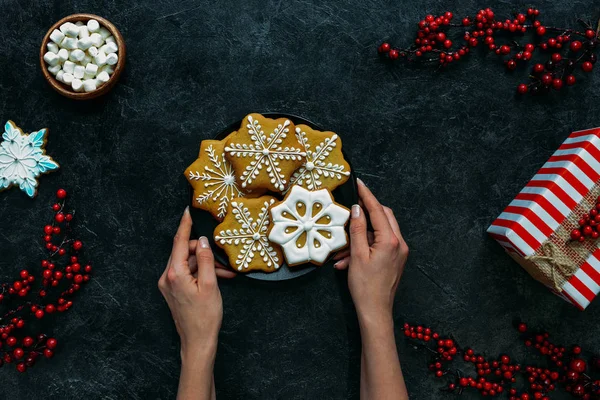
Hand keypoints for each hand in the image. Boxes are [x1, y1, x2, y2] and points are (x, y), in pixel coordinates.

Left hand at [158, 207, 235, 355]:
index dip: (185, 225)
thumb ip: (205, 259)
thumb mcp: (210, 284)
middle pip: (184, 252)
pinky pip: (187, 273)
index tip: (187, 211)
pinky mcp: (173, 290)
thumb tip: (202, 241)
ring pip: (188, 263)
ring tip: (224, 273)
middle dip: (203, 252)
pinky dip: (201, 272)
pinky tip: (216, 278)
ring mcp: (169, 284)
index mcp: (175, 273)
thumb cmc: (205, 316)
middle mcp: (167, 277)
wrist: (197, 341)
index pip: (179, 242)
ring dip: (205, 264)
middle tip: (222, 260)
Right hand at [334, 179, 408, 322]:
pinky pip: (380, 243)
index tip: (359, 183)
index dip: (367, 196)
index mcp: (390, 241)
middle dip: (366, 211)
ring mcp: (399, 252)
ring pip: (380, 231)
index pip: (378, 210)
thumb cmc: (365, 287)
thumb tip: (356, 210)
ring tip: (343, 248)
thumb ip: (357, 230)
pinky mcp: (396, 259)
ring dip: (362, 235)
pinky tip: (348, 259)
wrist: (375, 311)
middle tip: (351, 207)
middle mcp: (399, 243)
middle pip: (384, 216)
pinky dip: (365, 245)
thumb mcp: (356, 256)